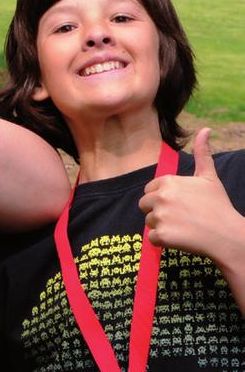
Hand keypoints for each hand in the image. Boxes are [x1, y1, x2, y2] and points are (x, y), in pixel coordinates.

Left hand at [140, 129, 244, 268]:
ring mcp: (161, 216)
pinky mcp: (162, 235)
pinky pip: (152, 238)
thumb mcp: (209, 177)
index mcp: (168, 181)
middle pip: (144, 205)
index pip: (149, 190)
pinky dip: (164, 241)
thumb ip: (202, 153)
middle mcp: (161, 196)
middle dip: (159, 212)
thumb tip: (205, 129)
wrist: (228, 235)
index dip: (163, 198)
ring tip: (185, 227)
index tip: (181, 204)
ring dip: (163, 226)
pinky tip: (182, 238)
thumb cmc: (218, 206)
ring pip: (149, 222)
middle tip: (182, 216)